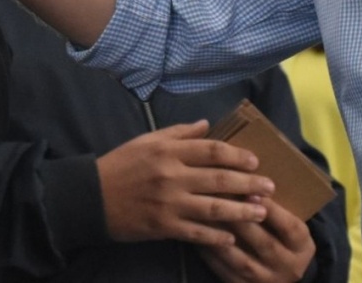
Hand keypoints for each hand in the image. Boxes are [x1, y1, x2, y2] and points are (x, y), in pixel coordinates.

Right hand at [97, 121, 274, 246]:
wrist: (92, 197)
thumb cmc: (121, 165)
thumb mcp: (146, 140)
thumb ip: (178, 133)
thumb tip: (206, 124)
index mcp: (168, 151)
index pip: (211, 150)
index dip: (237, 155)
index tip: (255, 160)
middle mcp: (171, 175)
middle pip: (218, 178)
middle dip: (248, 183)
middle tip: (270, 187)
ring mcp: (168, 203)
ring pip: (213, 207)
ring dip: (241, 210)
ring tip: (262, 212)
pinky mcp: (163, 226)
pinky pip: (196, 232)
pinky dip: (216, 236)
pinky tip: (232, 237)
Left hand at [196, 197, 314, 282]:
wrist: (281, 272)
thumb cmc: (281, 234)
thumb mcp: (289, 222)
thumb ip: (276, 206)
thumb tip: (252, 175)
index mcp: (302, 246)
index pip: (290, 227)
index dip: (272, 210)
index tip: (251, 190)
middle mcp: (288, 267)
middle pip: (265, 243)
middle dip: (241, 220)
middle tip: (220, 198)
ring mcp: (266, 281)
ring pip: (242, 260)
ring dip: (223, 237)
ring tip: (205, 216)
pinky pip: (226, 272)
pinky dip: (212, 254)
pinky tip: (200, 236)